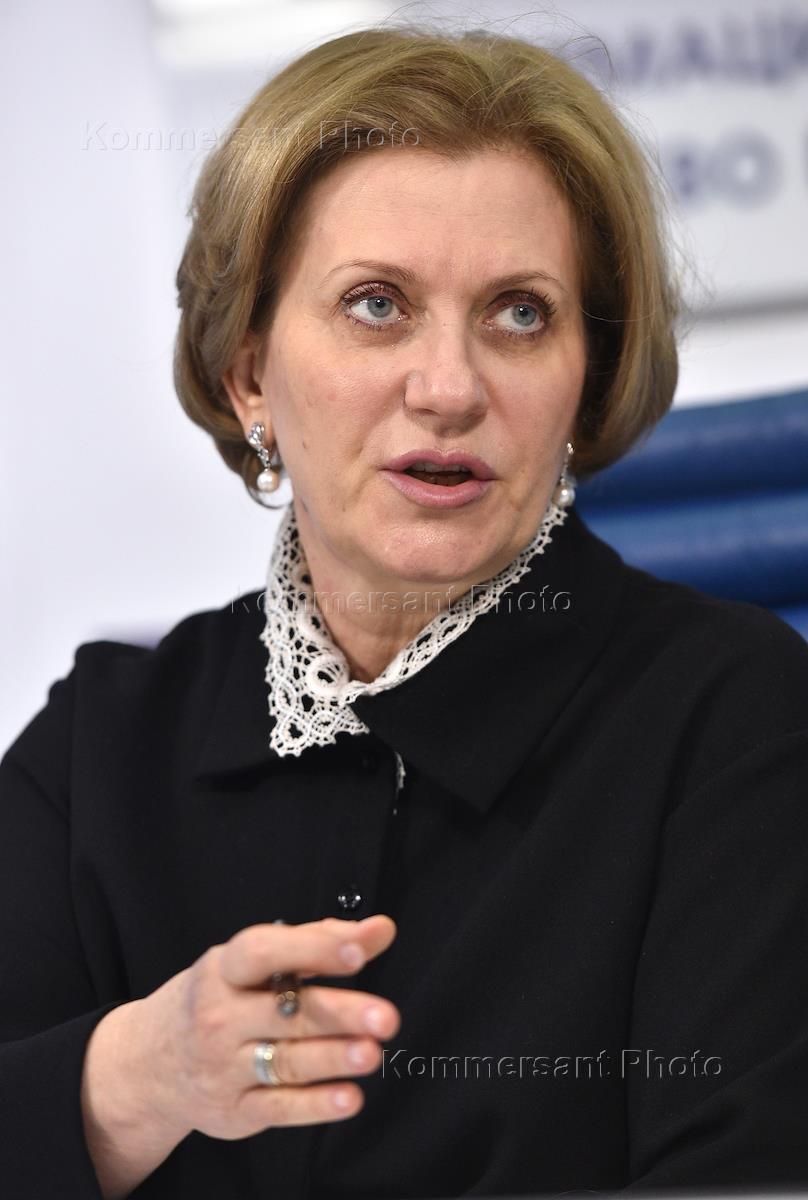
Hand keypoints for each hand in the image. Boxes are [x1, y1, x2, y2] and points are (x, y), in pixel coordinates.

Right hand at [114, 915, 398, 1141]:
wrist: (148, 1062)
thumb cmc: (219, 997)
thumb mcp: (253, 962)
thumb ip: (319, 942)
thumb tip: (380, 929)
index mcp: (224, 969)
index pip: (265, 952)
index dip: (312, 950)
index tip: (357, 952)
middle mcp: (219, 1017)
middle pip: (285, 1013)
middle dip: (338, 1014)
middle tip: (385, 1015)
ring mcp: (223, 1066)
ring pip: (285, 1061)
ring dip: (332, 1059)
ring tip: (372, 1053)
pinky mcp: (233, 1111)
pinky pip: (278, 1107)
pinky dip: (315, 1105)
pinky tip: (349, 1097)